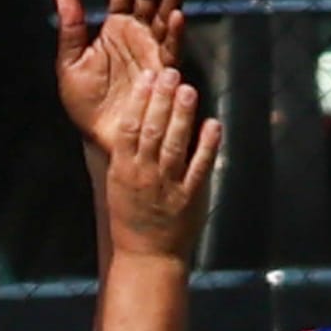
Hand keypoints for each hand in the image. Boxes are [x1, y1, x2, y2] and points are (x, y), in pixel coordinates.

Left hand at [53, 0, 186, 155]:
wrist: (101, 136)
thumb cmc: (85, 103)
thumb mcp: (70, 65)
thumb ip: (71, 30)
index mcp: (115, 28)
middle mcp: (138, 33)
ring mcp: (153, 50)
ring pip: (165, 16)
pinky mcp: (163, 71)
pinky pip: (171, 48)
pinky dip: (175, 32)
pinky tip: (177, 15)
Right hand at [104, 58, 221, 263]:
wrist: (147, 257)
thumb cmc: (131, 219)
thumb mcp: (118, 185)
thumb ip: (127, 154)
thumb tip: (136, 118)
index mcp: (123, 171)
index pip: (129, 128)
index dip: (139, 100)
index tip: (148, 77)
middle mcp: (144, 175)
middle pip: (152, 130)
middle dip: (162, 100)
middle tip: (171, 73)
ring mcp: (168, 186)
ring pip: (175, 144)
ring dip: (183, 116)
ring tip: (189, 90)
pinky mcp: (190, 197)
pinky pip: (200, 166)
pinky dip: (207, 145)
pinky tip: (213, 123)